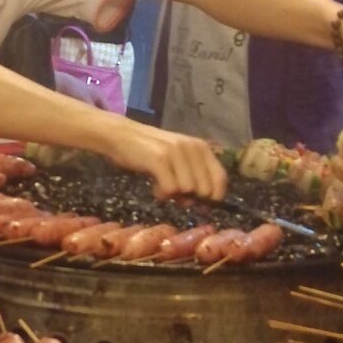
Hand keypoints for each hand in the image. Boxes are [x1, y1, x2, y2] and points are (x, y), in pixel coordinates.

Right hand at [107, 117, 227, 199]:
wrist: (122, 136)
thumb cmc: (151, 152)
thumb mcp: (178, 161)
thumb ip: (192, 178)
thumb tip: (201, 205)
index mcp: (201, 147)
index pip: (220, 178)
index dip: (214, 197)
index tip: (203, 206)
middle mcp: (192, 147)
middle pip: (204, 188)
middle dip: (191, 198)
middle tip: (175, 194)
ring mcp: (176, 152)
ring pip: (187, 190)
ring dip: (174, 196)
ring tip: (162, 188)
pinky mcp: (159, 159)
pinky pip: (170, 189)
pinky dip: (162, 195)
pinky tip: (155, 189)